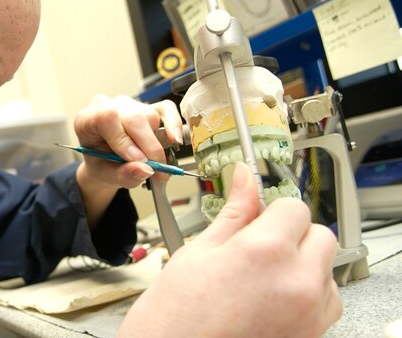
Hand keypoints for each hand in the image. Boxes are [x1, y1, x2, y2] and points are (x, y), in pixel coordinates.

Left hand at [73, 94, 181, 188]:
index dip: (124, 139)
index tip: (137, 160)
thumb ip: (122, 175)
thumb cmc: (101, 164)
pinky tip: (174, 140)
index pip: (107, 117)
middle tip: (156, 169)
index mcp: (87, 119)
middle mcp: (107, 106)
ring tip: (154, 162)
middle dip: (149, 147)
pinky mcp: (146, 107)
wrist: (105, 163)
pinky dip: (173, 124)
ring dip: (157, 143)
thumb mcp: (105, 175)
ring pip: (150, 117)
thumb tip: (144, 170)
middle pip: (134, 118)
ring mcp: (128, 104)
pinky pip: (165, 108)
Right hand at [119, 163, 341, 336]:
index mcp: (264, 251)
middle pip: (319, 235)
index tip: (258, 217)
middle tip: (258, 246)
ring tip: (261, 278)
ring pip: (326, 268)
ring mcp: (308, 313)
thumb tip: (245, 180)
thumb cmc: (175, 317)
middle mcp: (296, 282)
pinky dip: (307, 293)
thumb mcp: (199, 252)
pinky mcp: (311, 335)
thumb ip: (234, 213)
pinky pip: (326, 301)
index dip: (272, 210)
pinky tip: (271, 298)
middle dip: (292, 234)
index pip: (294, 207)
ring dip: (302, 264)